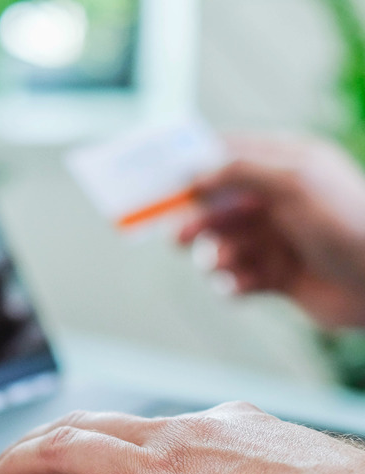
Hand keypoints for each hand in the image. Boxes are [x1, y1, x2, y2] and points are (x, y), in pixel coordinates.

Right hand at [178, 135, 364, 328]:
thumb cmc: (347, 222)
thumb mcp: (294, 182)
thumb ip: (241, 172)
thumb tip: (194, 172)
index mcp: (284, 165)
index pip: (227, 156)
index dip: (191, 167)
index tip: (158, 182)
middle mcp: (276, 201)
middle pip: (215, 207)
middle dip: (195, 223)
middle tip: (176, 238)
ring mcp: (274, 240)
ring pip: (220, 246)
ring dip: (215, 258)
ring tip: (226, 265)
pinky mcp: (275, 277)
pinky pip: (235, 279)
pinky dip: (232, 284)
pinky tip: (243, 287)